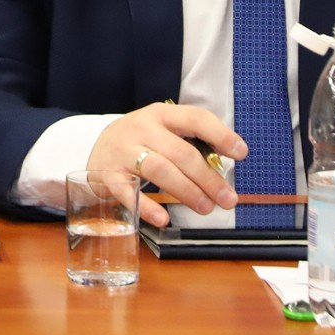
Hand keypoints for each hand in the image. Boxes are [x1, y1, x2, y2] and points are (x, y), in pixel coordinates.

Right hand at [86, 103, 246, 226]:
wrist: (94, 148)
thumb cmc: (140, 143)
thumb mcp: (162, 132)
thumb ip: (189, 145)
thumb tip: (224, 169)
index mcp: (160, 115)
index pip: (195, 118)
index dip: (220, 135)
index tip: (241, 153)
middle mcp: (140, 128)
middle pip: (180, 152)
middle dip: (208, 178)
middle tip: (227, 199)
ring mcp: (122, 150)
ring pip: (159, 169)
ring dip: (187, 191)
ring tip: (206, 208)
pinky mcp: (107, 173)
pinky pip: (128, 192)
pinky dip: (147, 207)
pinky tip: (164, 219)